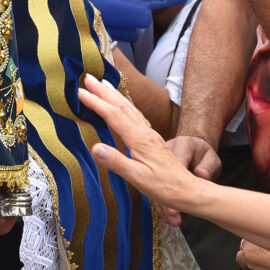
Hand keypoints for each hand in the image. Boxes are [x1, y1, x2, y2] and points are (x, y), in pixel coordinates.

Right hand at [77, 74, 207, 226]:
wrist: (189, 191)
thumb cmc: (165, 187)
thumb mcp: (138, 178)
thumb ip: (117, 162)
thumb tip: (95, 148)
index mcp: (139, 139)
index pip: (113, 115)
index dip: (96, 102)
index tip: (80, 92)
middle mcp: (145, 132)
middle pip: (121, 105)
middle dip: (103, 91)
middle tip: (88, 78)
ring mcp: (150, 134)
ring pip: (129, 108)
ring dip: (114, 94)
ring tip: (103, 83)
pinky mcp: (152, 139)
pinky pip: (135, 114)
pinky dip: (124, 104)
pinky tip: (122, 105)